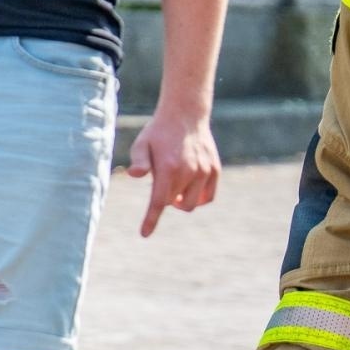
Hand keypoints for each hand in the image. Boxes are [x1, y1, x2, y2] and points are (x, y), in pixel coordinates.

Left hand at [127, 108, 219, 236]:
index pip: (159, 201)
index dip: (151, 220)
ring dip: (182, 200)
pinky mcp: (215, 170)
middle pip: (174, 203)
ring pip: (192, 204)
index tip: (144, 234)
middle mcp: (189, 171)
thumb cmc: (159, 132)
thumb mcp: (142, 143)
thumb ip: (138, 161)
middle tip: (162, 182)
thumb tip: (134, 174)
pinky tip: (190, 189)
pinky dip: (199, 198)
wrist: (186, 115)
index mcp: (168, 167)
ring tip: (175, 186)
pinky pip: (208, 196)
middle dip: (166, 198)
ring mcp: (204, 171)